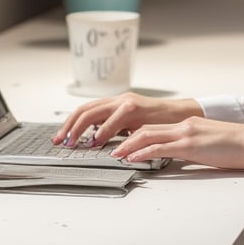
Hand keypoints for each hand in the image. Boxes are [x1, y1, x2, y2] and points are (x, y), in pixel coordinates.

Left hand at [54, 93, 203, 147]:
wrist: (183, 113)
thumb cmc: (159, 121)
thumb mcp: (131, 124)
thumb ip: (114, 128)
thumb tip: (94, 139)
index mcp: (116, 104)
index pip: (86, 110)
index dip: (70, 124)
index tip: (61, 137)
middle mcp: (120, 100)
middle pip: (87, 110)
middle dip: (71, 127)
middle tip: (63, 142)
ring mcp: (130, 104)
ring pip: (99, 113)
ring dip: (86, 130)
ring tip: (80, 144)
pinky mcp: (141, 111)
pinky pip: (119, 121)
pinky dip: (107, 132)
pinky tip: (102, 143)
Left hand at [108, 117, 243, 171]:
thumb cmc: (236, 146)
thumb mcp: (208, 144)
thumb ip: (191, 146)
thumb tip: (178, 156)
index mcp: (186, 125)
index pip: (153, 127)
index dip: (132, 135)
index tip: (118, 143)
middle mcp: (182, 126)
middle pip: (144, 128)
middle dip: (123, 137)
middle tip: (108, 147)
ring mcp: (185, 134)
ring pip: (147, 135)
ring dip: (126, 145)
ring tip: (112, 154)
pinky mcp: (189, 145)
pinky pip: (159, 147)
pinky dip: (141, 152)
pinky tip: (130, 158)